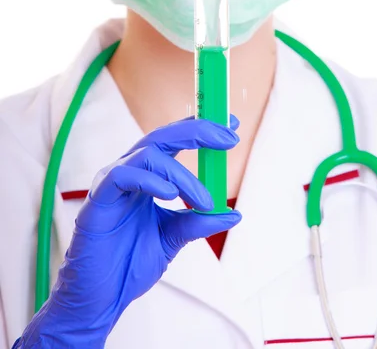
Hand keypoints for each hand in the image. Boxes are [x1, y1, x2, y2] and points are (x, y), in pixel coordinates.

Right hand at [16, 117, 241, 347]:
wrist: (101, 298)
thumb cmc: (129, 264)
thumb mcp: (173, 238)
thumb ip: (197, 221)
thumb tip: (233, 214)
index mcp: (147, 178)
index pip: (175, 142)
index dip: (202, 128)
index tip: (233, 124)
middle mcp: (130, 173)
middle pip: (163, 137)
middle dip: (198, 131)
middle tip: (228, 137)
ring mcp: (112, 184)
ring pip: (148, 154)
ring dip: (182, 173)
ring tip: (204, 200)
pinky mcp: (98, 200)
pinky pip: (121, 176)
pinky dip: (149, 180)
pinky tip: (170, 195)